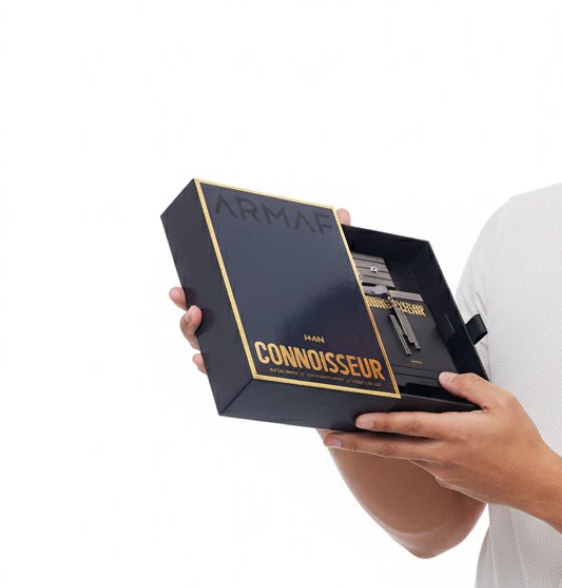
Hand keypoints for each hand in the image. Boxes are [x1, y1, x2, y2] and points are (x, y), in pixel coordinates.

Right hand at [169, 206, 351, 376]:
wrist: (351, 361)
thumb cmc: (333, 315)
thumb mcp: (335, 276)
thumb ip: (338, 243)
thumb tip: (343, 213)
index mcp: (253, 301)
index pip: (217, 292)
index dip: (195, 288)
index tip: (183, 282)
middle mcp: (244, 327)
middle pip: (203, 321)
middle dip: (186, 309)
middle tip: (183, 297)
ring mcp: (246, 351)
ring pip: (206, 346)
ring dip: (193, 334)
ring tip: (197, 320)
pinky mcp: (257, 373)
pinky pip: (224, 374)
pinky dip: (209, 367)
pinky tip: (204, 361)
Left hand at [323, 372, 561, 508]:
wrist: (534, 483)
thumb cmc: (522, 444)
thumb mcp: (503, 403)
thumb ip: (471, 386)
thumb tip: (446, 378)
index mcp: (456, 433)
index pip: (410, 426)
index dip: (381, 422)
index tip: (358, 419)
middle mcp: (444, 455)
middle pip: (392, 449)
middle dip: (358, 444)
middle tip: (332, 440)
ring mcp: (444, 471)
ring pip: (407, 455)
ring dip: (382, 446)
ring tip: (359, 437)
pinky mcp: (448, 481)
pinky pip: (426, 462)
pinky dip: (415, 452)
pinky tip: (416, 444)